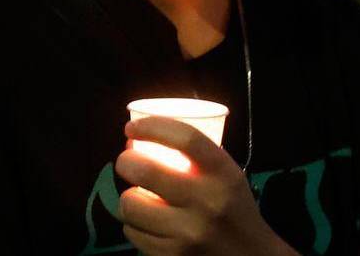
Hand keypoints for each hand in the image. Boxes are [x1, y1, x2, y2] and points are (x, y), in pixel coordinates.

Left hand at [116, 116, 297, 255]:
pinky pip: (133, 234)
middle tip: (126, 163)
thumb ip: (198, 158)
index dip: (152, 126)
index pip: (185, 138)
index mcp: (223, 174)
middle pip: (146, 170)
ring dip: (129, 198)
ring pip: (132, 205)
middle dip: (125, 162)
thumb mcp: (228, 176)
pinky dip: (134, 225)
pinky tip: (146, 224)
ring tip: (138, 198)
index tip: (132, 127)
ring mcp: (188, 233)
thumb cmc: (234, 209)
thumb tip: (150, 135)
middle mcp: (207, 202)